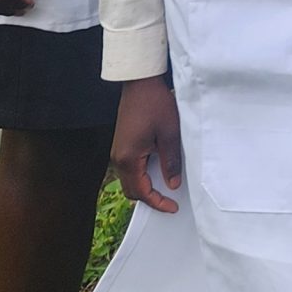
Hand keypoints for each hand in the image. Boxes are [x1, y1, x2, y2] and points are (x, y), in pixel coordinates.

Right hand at [112, 77, 183, 211]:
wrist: (140, 83)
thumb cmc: (156, 105)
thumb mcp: (169, 134)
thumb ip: (171, 161)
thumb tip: (173, 184)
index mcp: (129, 158)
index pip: (141, 192)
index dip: (157, 202)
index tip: (172, 207)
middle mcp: (119, 158)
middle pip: (131, 190)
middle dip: (149, 198)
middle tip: (170, 201)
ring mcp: (118, 151)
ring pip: (129, 180)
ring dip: (145, 187)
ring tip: (165, 187)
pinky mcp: (121, 144)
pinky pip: (130, 168)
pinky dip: (142, 176)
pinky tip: (157, 171)